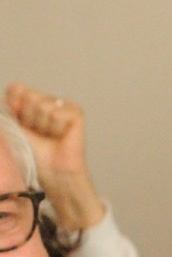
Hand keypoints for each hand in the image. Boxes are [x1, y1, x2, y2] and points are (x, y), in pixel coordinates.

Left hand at [4, 85, 103, 232]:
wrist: (52, 170)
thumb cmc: (33, 153)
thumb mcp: (14, 128)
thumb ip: (11, 107)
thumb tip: (14, 86)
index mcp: (29, 102)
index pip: (16, 90)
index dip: (15, 109)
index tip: (21, 126)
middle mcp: (46, 100)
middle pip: (29, 97)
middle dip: (29, 118)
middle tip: (38, 133)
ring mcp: (62, 106)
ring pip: (43, 105)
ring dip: (42, 126)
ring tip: (50, 136)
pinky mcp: (76, 114)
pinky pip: (58, 113)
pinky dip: (56, 127)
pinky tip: (61, 136)